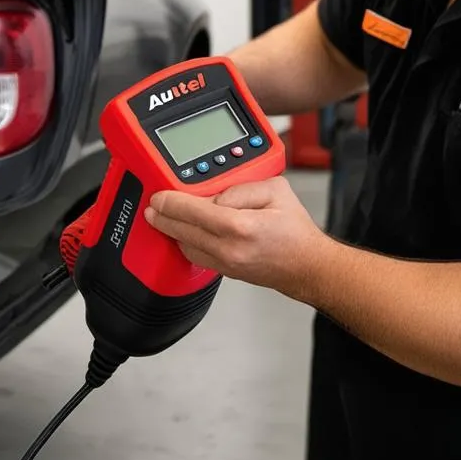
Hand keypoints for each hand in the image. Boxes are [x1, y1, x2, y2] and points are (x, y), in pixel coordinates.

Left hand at [144, 176, 330, 297]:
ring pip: (186, 247)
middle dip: (163, 217)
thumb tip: (216, 195)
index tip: (160, 196)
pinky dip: (186, 243)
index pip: (194, 211)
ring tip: (163, 217)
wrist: (308, 266)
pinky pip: (197, 257)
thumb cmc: (296, 232)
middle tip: (152, 207)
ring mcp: (226, 264)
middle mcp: (230, 249)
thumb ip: (242, 187)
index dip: (172, 202)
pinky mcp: (226, 272)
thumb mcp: (275, 191)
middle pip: (183, 231)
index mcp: (241, 226)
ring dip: (172, 231)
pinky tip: (183, 233)